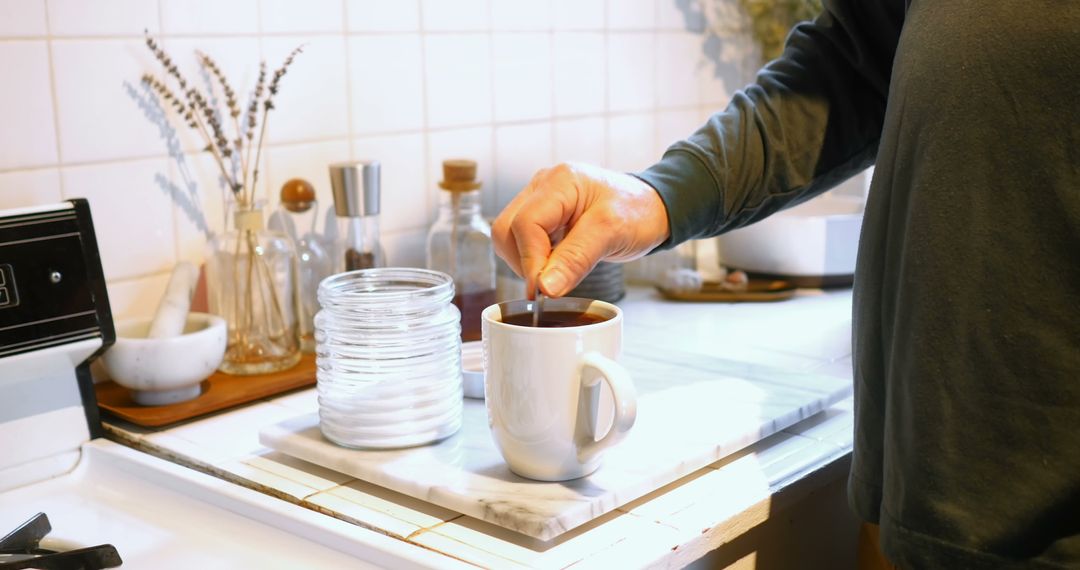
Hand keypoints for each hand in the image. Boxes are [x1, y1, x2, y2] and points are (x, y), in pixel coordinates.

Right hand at [492, 162, 669, 297]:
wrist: (652, 208)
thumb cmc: (639, 212)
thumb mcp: (612, 233)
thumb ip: (576, 259)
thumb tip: (544, 287)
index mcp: (559, 182)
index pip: (525, 224)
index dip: (531, 261)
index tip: (543, 291)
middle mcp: (543, 186)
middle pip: (507, 229)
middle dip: (524, 262)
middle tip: (550, 283)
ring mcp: (540, 200)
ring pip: (509, 237)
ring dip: (526, 262)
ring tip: (557, 271)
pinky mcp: (543, 215)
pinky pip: (522, 241)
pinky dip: (533, 259)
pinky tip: (556, 265)